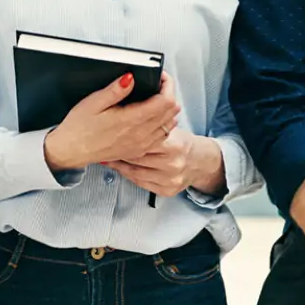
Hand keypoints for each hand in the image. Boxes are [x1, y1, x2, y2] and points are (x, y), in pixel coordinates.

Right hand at [43, 72, 179, 172]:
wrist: (70, 150)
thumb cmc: (79, 127)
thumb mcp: (93, 102)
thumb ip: (115, 90)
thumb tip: (131, 78)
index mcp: (130, 120)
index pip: (165, 101)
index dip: (167, 85)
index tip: (159, 76)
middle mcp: (140, 135)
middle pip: (172, 112)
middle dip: (169, 93)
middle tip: (157, 84)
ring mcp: (141, 145)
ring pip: (170, 125)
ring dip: (168, 109)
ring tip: (155, 98)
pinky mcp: (139, 151)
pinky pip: (162, 137)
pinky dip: (163, 124)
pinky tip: (152, 117)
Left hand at [106, 127, 224, 198]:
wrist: (199, 162)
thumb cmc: (181, 143)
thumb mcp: (171, 129)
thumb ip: (153, 124)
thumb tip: (129, 114)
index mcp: (174, 145)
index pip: (142, 141)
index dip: (125, 137)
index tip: (111, 133)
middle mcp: (172, 164)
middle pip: (136, 157)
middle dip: (119, 151)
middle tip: (105, 144)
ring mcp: (169, 180)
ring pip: (135, 172)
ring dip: (119, 164)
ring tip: (108, 155)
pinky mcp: (166, 190)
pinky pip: (140, 182)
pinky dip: (127, 174)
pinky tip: (119, 167)